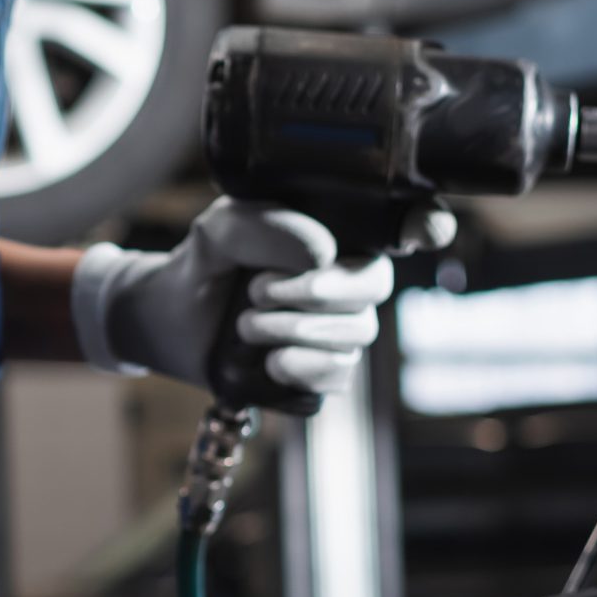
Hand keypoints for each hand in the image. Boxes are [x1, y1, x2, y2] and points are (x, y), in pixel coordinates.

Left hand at [68, 196, 454, 399]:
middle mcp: (346, 276)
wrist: (168, 317)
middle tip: (260, 292)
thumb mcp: (218, 230)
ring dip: (299, 331)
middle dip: (323, 292)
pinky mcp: (319, 370)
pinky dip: (308, 369)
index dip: (427, 224)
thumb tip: (321, 251)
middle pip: (377, 283)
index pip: (404, 221)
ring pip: (358, 332)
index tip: (421, 232)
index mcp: (335, 230)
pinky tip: (273, 362)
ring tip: (245, 325)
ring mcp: (337, 326)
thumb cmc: (203, 261)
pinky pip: (341, 374)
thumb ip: (260, 225)